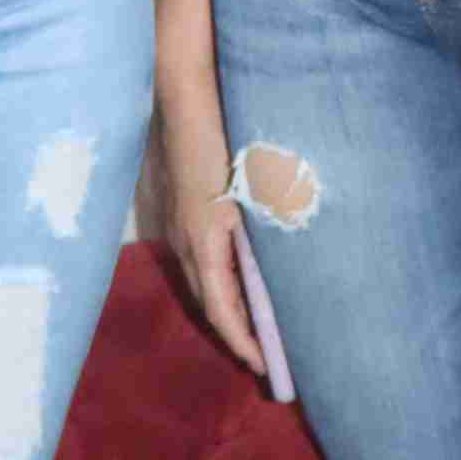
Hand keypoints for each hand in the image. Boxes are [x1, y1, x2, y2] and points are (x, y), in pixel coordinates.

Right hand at [153, 75, 264, 376]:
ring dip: (227, 304)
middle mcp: (184, 238)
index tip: (265, 367)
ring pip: (202, 278)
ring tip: (257, 323)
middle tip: (267, 354)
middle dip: (236, 331)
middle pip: (209, 301)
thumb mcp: (260, 186)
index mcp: (205, 240)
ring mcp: (176, 222)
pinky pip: (197, 255)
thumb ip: (269, 233)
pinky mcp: (176, 206)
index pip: (222, 310)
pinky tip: (237, 274)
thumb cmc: (226, 135)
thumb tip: (285, 278)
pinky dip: (219, 277)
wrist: (181, 92)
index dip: (243, 343)